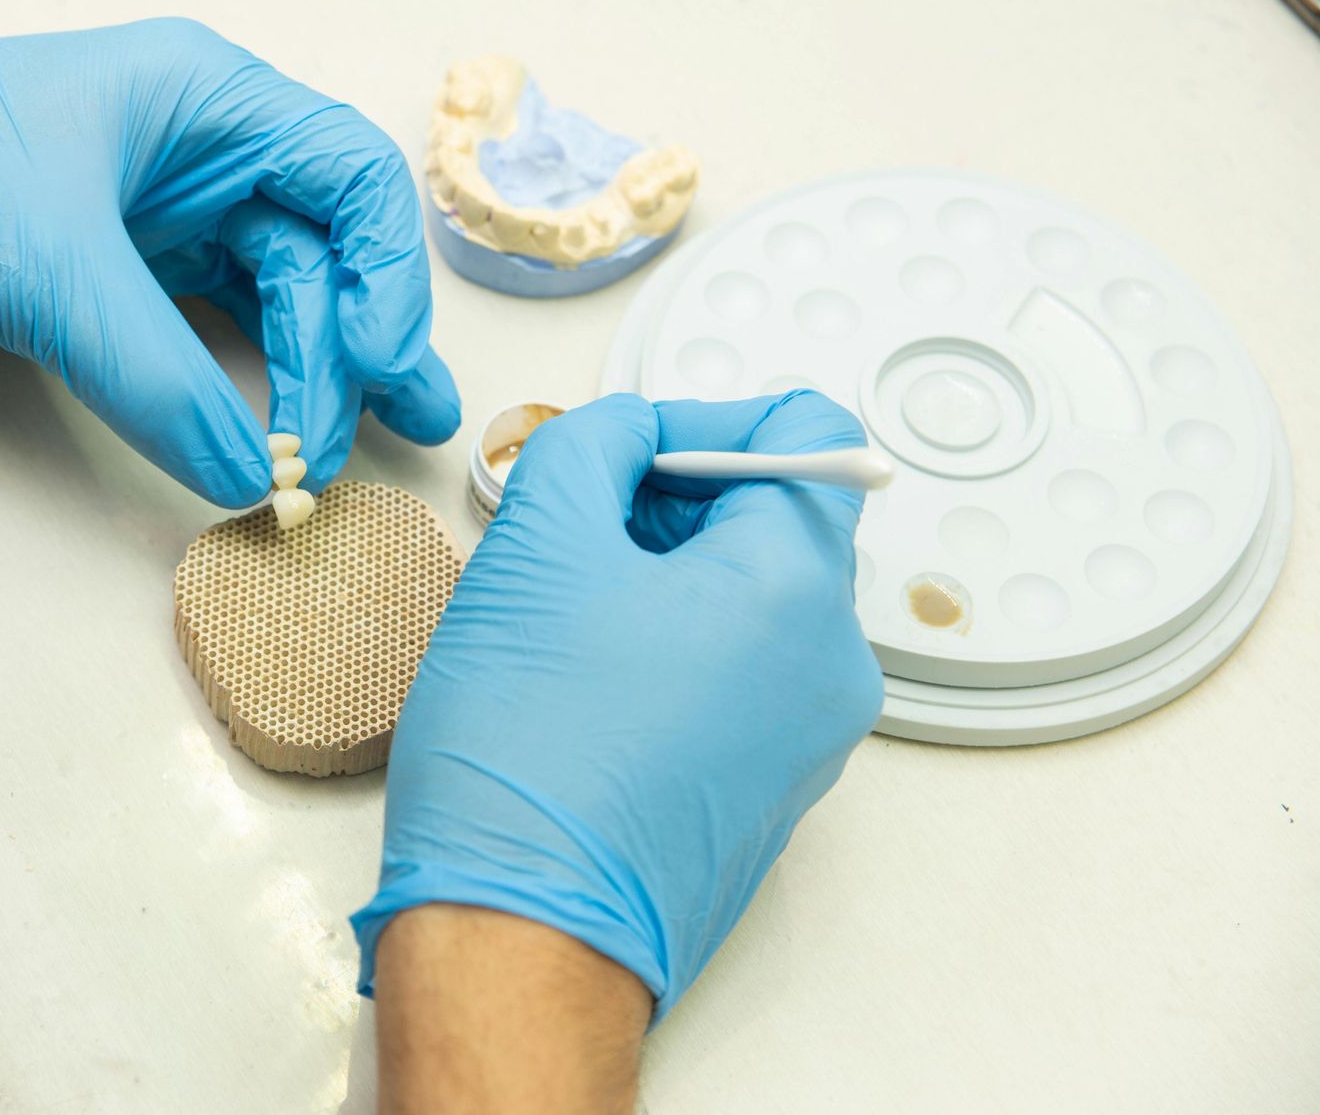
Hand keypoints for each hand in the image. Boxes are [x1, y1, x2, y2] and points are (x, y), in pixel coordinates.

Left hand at [0, 0, 459, 504]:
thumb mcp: (47, 267)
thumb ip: (156, 375)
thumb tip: (248, 476)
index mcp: (205, 99)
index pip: (349, 178)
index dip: (384, 275)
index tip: (377, 367)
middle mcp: (195, 151)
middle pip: (319, 253)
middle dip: (346, 350)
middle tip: (360, 445)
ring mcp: (153, 214)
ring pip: (266, 300)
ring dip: (300, 379)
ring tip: (323, 463)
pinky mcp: (107, 272)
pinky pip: (199, 333)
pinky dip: (229, 389)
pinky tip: (257, 442)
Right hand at [353, 391, 883, 1020]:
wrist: (523, 935)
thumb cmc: (530, 756)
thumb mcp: (538, 546)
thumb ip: (590, 445)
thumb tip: (624, 430)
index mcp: (798, 589)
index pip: (804, 435)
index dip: (703, 417)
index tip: (623, 450)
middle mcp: (830, 666)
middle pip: (772, 520)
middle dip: (666, 504)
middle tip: (569, 533)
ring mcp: (804, 739)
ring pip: (744, 601)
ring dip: (656, 578)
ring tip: (561, 617)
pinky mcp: (762, 792)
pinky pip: (732, 678)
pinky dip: (665, 650)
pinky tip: (580, 683)